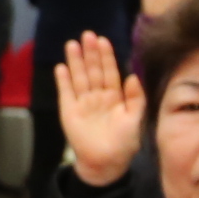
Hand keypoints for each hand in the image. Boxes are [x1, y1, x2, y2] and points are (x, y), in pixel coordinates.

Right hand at [54, 33, 142, 186]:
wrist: (106, 162)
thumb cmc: (125, 143)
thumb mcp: (137, 118)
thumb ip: (137, 97)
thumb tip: (133, 76)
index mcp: (116, 97)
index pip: (110, 72)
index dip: (106, 56)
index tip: (103, 40)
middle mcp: (98, 97)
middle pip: (93, 70)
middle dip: (90, 53)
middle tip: (87, 35)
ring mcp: (83, 103)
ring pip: (79, 78)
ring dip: (75, 61)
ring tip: (72, 44)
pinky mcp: (69, 112)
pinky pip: (65, 93)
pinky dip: (63, 81)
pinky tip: (61, 67)